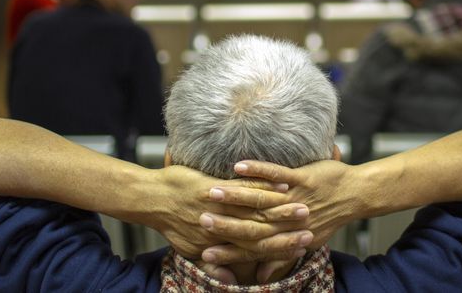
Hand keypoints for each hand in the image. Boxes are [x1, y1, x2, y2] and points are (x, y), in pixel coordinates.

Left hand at [147, 165, 313, 260]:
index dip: (283, 249)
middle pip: (263, 232)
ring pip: (257, 210)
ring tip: (303, 208)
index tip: (304, 245)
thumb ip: (212, 260)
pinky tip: (280, 185)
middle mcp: (223, 227)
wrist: (151, 200)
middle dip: (289, 232)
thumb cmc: (171, 222)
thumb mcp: (190, 248)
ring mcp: (218, 207)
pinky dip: (263, 185)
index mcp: (221, 242)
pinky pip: (242, 186)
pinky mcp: (211, 188)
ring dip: (282, 209)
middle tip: (310, 230)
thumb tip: (227, 276)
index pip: (258, 250)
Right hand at [199, 159, 357, 268]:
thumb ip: (280, 258)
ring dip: (234, 195)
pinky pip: (276, 173)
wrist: (357, 194)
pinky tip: (238, 166)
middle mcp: (288, 221)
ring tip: (211, 192)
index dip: (228, 253)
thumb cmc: (330, 217)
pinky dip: (257, 170)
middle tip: (200, 220)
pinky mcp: (302, 178)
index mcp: (287, 237)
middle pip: (251, 226)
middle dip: (223, 224)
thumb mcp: (307, 241)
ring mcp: (295, 198)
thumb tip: (261, 278)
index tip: (205, 255)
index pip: (252, 249)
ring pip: (259, 199)